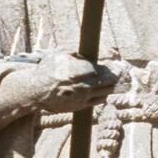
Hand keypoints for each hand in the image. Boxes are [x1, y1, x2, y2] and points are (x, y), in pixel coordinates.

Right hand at [0, 52, 115, 124]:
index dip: (107, 65)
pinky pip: (98, 101)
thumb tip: (93, 50)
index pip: (99, 68)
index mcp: (75, 71)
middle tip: (121, 71)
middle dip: (115, 75)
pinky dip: (104, 95)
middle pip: (105, 80)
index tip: (113, 60)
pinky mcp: (80, 106)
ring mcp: (81, 97)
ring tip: (118, 81)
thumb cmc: (47, 69)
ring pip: (104, 92)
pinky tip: (106, 91)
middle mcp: (80, 86)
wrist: (35, 91)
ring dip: (112, 86)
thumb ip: (77, 50)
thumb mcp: (59, 53)